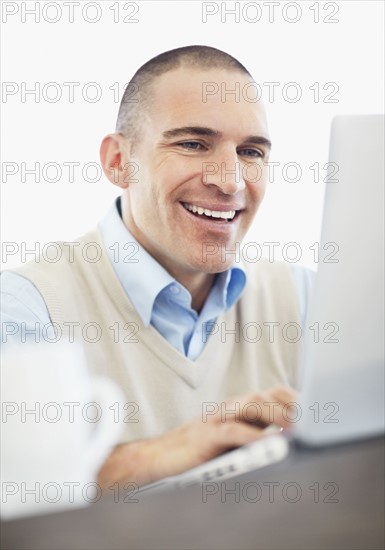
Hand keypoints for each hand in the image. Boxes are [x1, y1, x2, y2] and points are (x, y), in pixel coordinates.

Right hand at [97, 386, 296, 487]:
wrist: (159, 457)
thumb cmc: (197, 450)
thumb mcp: (231, 439)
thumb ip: (254, 433)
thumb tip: (287, 438)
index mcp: (236, 408)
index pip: (269, 393)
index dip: (292, 398)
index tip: (314, 409)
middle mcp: (227, 408)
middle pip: (262, 395)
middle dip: (288, 405)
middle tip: (308, 420)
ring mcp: (215, 419)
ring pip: (249, 405)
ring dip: (274, 415)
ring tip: (293, 428)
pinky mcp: (205, 436)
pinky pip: (232, 430)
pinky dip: (252, 435)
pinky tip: (266, 444)